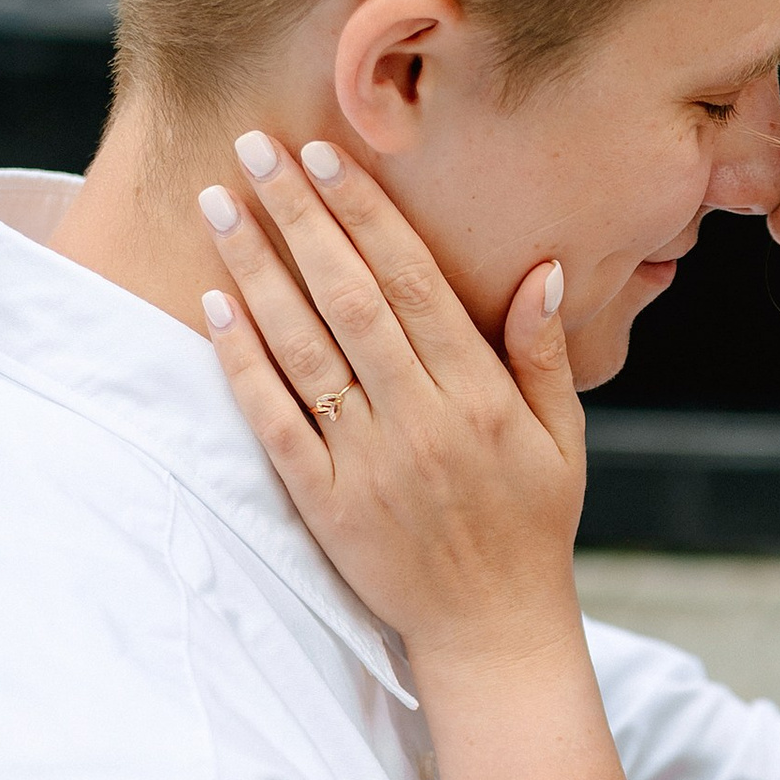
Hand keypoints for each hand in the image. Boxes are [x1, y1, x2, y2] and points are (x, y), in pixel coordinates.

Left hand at [201, 135, 587, 677]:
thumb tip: (542, 270)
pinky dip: (242, 362)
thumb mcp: (563, 440)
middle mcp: (421, 423)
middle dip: (300, 216)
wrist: (493, 632)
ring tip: (221, 204)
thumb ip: (545, 354)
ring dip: (257, 270)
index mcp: (480, 398)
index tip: (327, 153)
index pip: (413, 283)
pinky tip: (216, 305)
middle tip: (257, 146)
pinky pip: (274, 421)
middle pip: (349, 299)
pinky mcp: (325, 505)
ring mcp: (366, 464)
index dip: (365, 213)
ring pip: (302, 349)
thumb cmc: (530, 528)